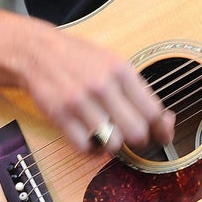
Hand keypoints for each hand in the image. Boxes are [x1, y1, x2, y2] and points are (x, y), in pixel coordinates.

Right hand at [21, 28, 174, 155]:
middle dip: (139, 140)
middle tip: (133, 136)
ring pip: (113, 144)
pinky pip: (86, 148)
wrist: (38, 51)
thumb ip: (135, 89)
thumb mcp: (112, 62)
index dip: (161, 129)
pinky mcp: (60, 116)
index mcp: (120, 70)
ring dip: (113, 145)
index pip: (152, 110)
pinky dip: (92, 150)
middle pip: (137, 132)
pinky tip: (92, 138)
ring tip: (109, 134)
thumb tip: (164, 119)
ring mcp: (80, 102)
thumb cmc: (79, 58)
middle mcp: (103, 85)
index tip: (162, 135)